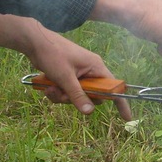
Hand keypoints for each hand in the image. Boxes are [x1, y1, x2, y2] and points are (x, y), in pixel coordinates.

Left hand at [0, 12, 131, 118]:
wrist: (35, 43)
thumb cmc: (53, 55)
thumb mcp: (65, 78)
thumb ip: (78, 95)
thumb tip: (90, 112)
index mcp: (96, 67)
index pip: (113, 87)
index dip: (120, 102)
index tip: (126, 118)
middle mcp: (90, 71)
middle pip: (92, 95)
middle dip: (76, 99)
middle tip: (62, 95)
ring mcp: (79, 74)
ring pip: (77, 95)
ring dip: (63, 96)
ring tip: (50, 89)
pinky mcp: (69, 76)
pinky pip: (68, 92)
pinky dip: (58, 92)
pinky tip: (47, 87)